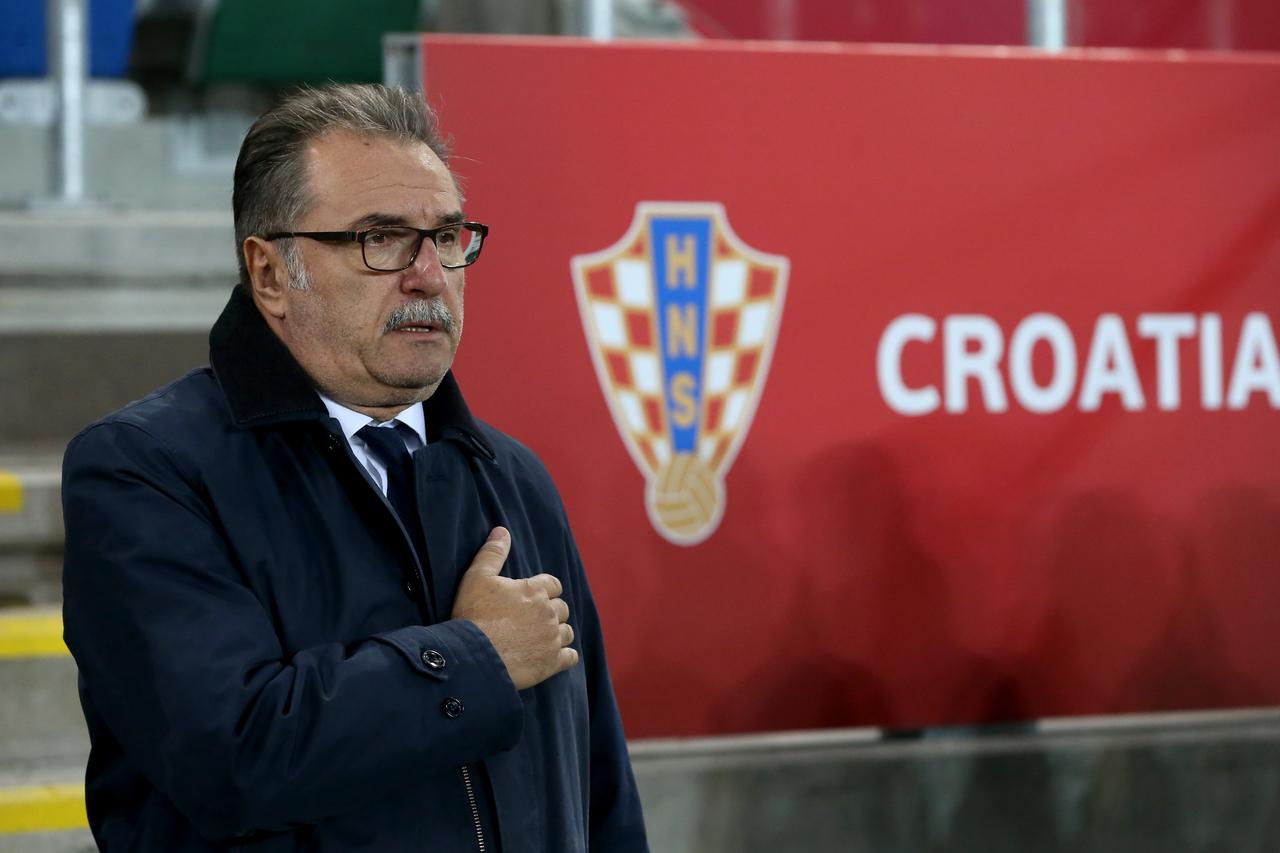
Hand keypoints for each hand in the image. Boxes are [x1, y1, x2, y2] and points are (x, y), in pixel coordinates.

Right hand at [452, 527, 577, 689]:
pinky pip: (571, 656)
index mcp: (535, 590)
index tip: (529, 599)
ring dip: (557, 633)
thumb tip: (501, 530)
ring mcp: (552, 638)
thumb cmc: (472, 615)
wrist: (472, 656)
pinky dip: (564, 656)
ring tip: (538, 639)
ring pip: (567, 631)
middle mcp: (549, 612)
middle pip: (561, 608)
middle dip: (550, 612)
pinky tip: (550, 657)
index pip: (553, 584)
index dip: (543, 591)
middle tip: (530, 620)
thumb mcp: (477, 577)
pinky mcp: (552, 662)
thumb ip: (492, 553)